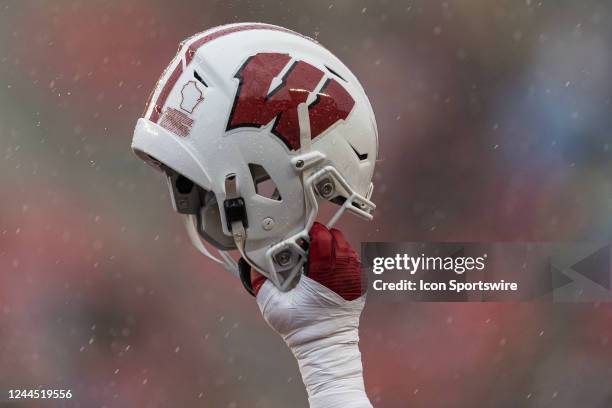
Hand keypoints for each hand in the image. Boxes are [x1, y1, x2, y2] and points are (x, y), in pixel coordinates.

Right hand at [251, 222, 372, 407]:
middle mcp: (342, 275)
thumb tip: (253, 264)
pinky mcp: (360, 287)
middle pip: (337, 240)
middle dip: (324, 236)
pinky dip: (343, 259)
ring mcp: (354, 280)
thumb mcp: (272, 305)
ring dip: (334, 246)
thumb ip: (259, 281)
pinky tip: (332, 264)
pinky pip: (355, 263)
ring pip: (348, 249)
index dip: (313, 231)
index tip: (304, 231)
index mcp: (322, 275)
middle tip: (311, 239)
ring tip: (321, 250)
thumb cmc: (300, 328)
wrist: (324, 347)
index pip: (322, 240)